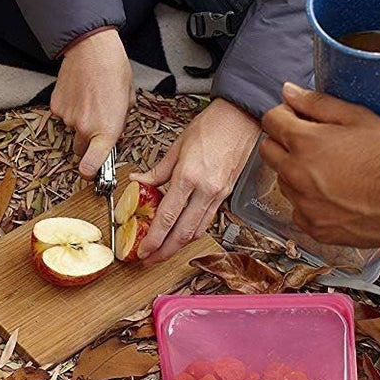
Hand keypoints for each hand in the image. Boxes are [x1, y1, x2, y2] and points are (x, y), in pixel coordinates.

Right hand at [51, 29, 133, 177]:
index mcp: (107, 130)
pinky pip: (62, 115)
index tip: (91, 174)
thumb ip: (120, 119)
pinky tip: (78, 92)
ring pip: (72, 130)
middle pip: (81, 150)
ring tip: (89, 98)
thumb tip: (114, 125)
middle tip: (95, 124)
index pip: (92, 166)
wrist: (91, 48)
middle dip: (88, 143)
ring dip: (79, 121)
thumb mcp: (128, 98)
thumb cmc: (114, 69)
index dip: (90, 173)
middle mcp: (85, 129)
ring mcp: (68, 118)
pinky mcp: (56, 107)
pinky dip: (69, 108)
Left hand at [132, 99, 259, 261]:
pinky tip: (183, 234)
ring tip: (163, 251)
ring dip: (179, 246)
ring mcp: (218, 194)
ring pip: (197, 231)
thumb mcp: (177, 146)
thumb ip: (157, 170)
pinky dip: (194, 232)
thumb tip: (138, 182)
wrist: (241, 118)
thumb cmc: (212, 126)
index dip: (153, 239)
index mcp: (189, 176)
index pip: (167, 217)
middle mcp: (205, 190)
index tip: (142, 250)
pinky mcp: (226, 195)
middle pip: (183, 233)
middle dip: (164, 252)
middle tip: (149, 260)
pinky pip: (208, 220)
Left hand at [260, 84, 379, 275]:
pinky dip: (310, 200)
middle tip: (315, 142)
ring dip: (297, 171)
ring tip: (331, 170)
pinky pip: (299, 209)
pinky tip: (335, 194)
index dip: (286, 114)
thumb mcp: (358, 118)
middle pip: (269, 150)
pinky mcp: (314, 227)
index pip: (271, 121)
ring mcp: (303, 205)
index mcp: (304, 143)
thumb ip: (318, 103)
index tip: (301, 118)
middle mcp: (296, 175)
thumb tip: (289, 92)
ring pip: (283, 180)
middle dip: (285, 141)